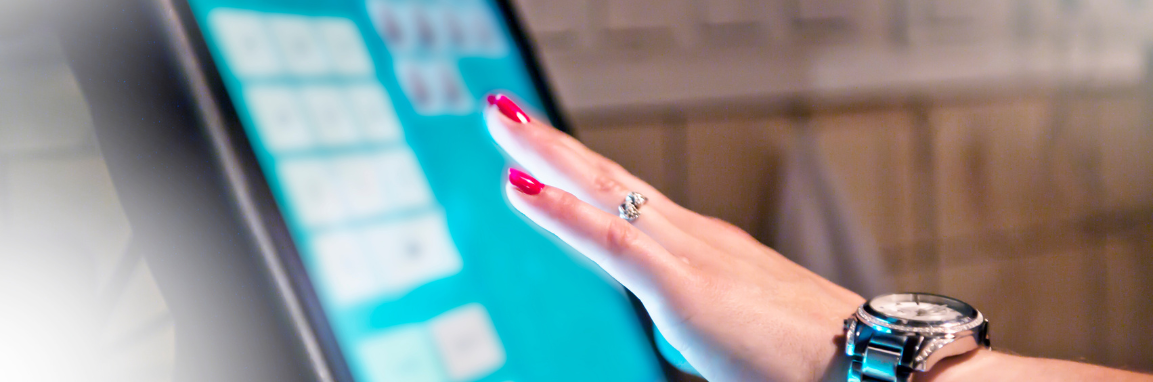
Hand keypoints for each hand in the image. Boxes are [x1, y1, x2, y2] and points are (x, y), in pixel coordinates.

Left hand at [485, 94, 864, 381]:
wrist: (871, 364)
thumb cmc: (813, 360)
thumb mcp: (741, 334)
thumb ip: (702, 325)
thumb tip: (682, 335)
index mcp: (707, 250)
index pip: (627, 203)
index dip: (578, 174)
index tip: (538, 151)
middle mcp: (695, 239)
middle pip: (608, 181)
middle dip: (551, 144)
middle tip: (504, 111)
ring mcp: (691, 256)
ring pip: (603, 193)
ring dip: (545, 156)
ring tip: (501, 122)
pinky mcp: (686, 287)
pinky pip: (612, 241)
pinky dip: (562, 212)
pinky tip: (521, 188)